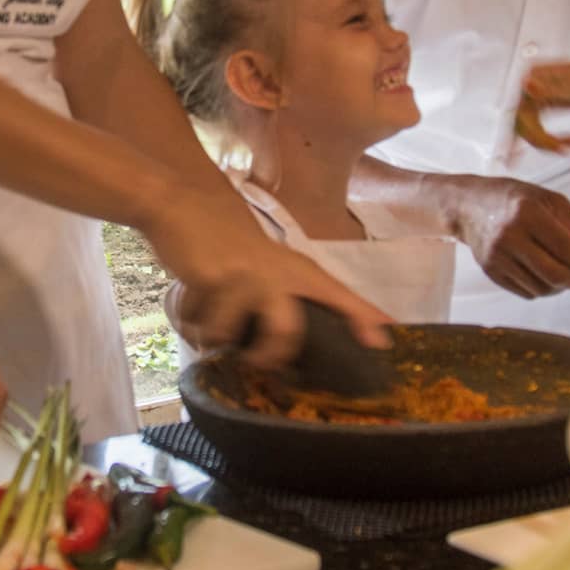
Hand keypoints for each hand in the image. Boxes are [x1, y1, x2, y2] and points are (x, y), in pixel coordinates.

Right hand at [157, 215, 390, 369]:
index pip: (340, 296)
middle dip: (266, 356)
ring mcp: (243, 276)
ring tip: (209, 330)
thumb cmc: (236, 250)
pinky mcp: (210, 279)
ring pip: (226, 335)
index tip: (380, 345)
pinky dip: (189, 325)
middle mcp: (277, 273)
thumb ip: (296, 301)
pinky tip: (191, 308)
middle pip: (284, 332)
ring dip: (212, 337)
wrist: (189, 207)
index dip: (362, 320)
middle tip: (254, 362)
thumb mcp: (273, 270)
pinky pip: (197, 325)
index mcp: (299, 272)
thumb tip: (323, 338)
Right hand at [439, 174, 569, 297]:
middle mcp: (510, 236)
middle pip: (556, 275)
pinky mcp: (491, 272)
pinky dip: (543, 287)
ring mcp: (497, 257)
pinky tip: (543, 271)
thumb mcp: (549, 200)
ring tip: (566, 270)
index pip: (567, 248)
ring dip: (563, 286)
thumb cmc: (516, 199)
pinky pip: (527, 292)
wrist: (469, 205)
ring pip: (543, 288)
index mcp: (528, 213)